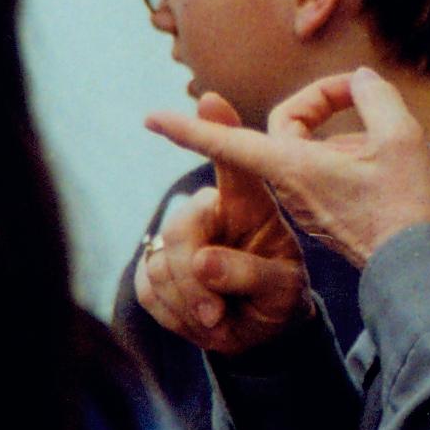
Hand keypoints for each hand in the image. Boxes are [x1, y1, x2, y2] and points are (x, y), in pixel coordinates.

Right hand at [133, 93, 309, 354]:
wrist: (257, 328)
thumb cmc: (278, 297)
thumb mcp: (282, 291)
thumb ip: (251, 275)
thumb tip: (202, 261)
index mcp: (250, 205)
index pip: (234, 162)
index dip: (218, 129)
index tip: (210, 101)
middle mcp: (211, 210)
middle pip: (182, 227)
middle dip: (193, 278)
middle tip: (215, 316)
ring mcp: (179, 235)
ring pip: (161, 261)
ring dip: (188, 304)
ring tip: (219, 320)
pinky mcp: (154, 262)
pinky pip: (148, 287)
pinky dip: (173, 314)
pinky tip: (199, 319)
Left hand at [146, 68, 429, 275]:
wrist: (418, 265)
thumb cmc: (406, 206)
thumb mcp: (401, 137)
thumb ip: (377, 96)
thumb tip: (361, 81)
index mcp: (294, 167)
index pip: (227, 143)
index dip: (188, 128)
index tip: (151, 120)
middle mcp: (291, 186)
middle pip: (282, 127)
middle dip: (316, 102)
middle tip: (361, 92)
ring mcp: (306, 203)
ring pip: (305, 149)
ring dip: (336, 129)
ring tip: (384, 133)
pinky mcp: (324, 214)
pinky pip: (321, 170)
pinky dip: (345, 152)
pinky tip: (382, 161)